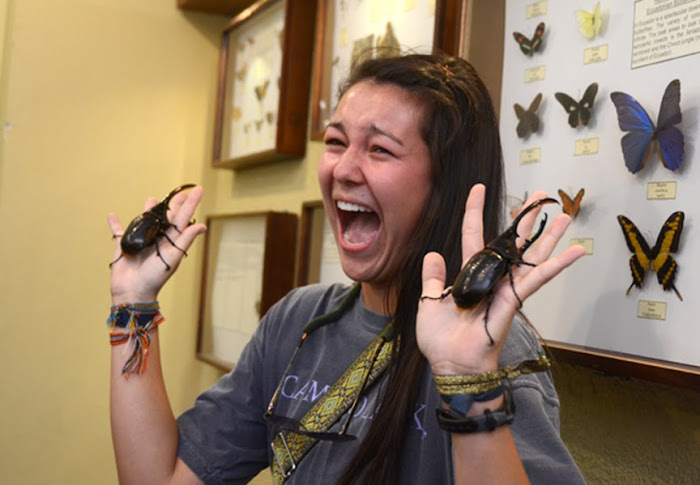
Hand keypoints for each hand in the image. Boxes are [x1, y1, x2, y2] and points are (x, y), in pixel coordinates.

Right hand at [107, 185, 206, 303]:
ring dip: (147, 211)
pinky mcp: (123, 245)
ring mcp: (140, 241)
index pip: (182, 217)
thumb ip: (185, 239)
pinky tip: (112, 215)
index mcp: (171, 240)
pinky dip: (114, 224)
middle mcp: (157, 238)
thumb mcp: (173, 257)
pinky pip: (118, 232)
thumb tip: (201, 226)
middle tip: (180, 191)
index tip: (198, 189)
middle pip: (166, 217)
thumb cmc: (156, 277)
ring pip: (144, 221)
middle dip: (173, 204)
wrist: (133, 292)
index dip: (190, 203)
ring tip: (152, 198)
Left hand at [416, 184, 584, 374]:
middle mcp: (491, 276)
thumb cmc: (440, 338)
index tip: (478, 188)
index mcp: (469, 273)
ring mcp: (505, 287)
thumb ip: (433, 278)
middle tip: (540, 195)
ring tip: (563, 214)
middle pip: (511, 240)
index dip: (475, 211)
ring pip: (530, 255)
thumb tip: (433, 253)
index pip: (473, 234)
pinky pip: (537, 279)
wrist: (451, 364)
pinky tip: (576, 251)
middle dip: (525, 218)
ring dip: (547, 235)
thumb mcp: (429, 301)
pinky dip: (558, 265)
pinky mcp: (514, 300)